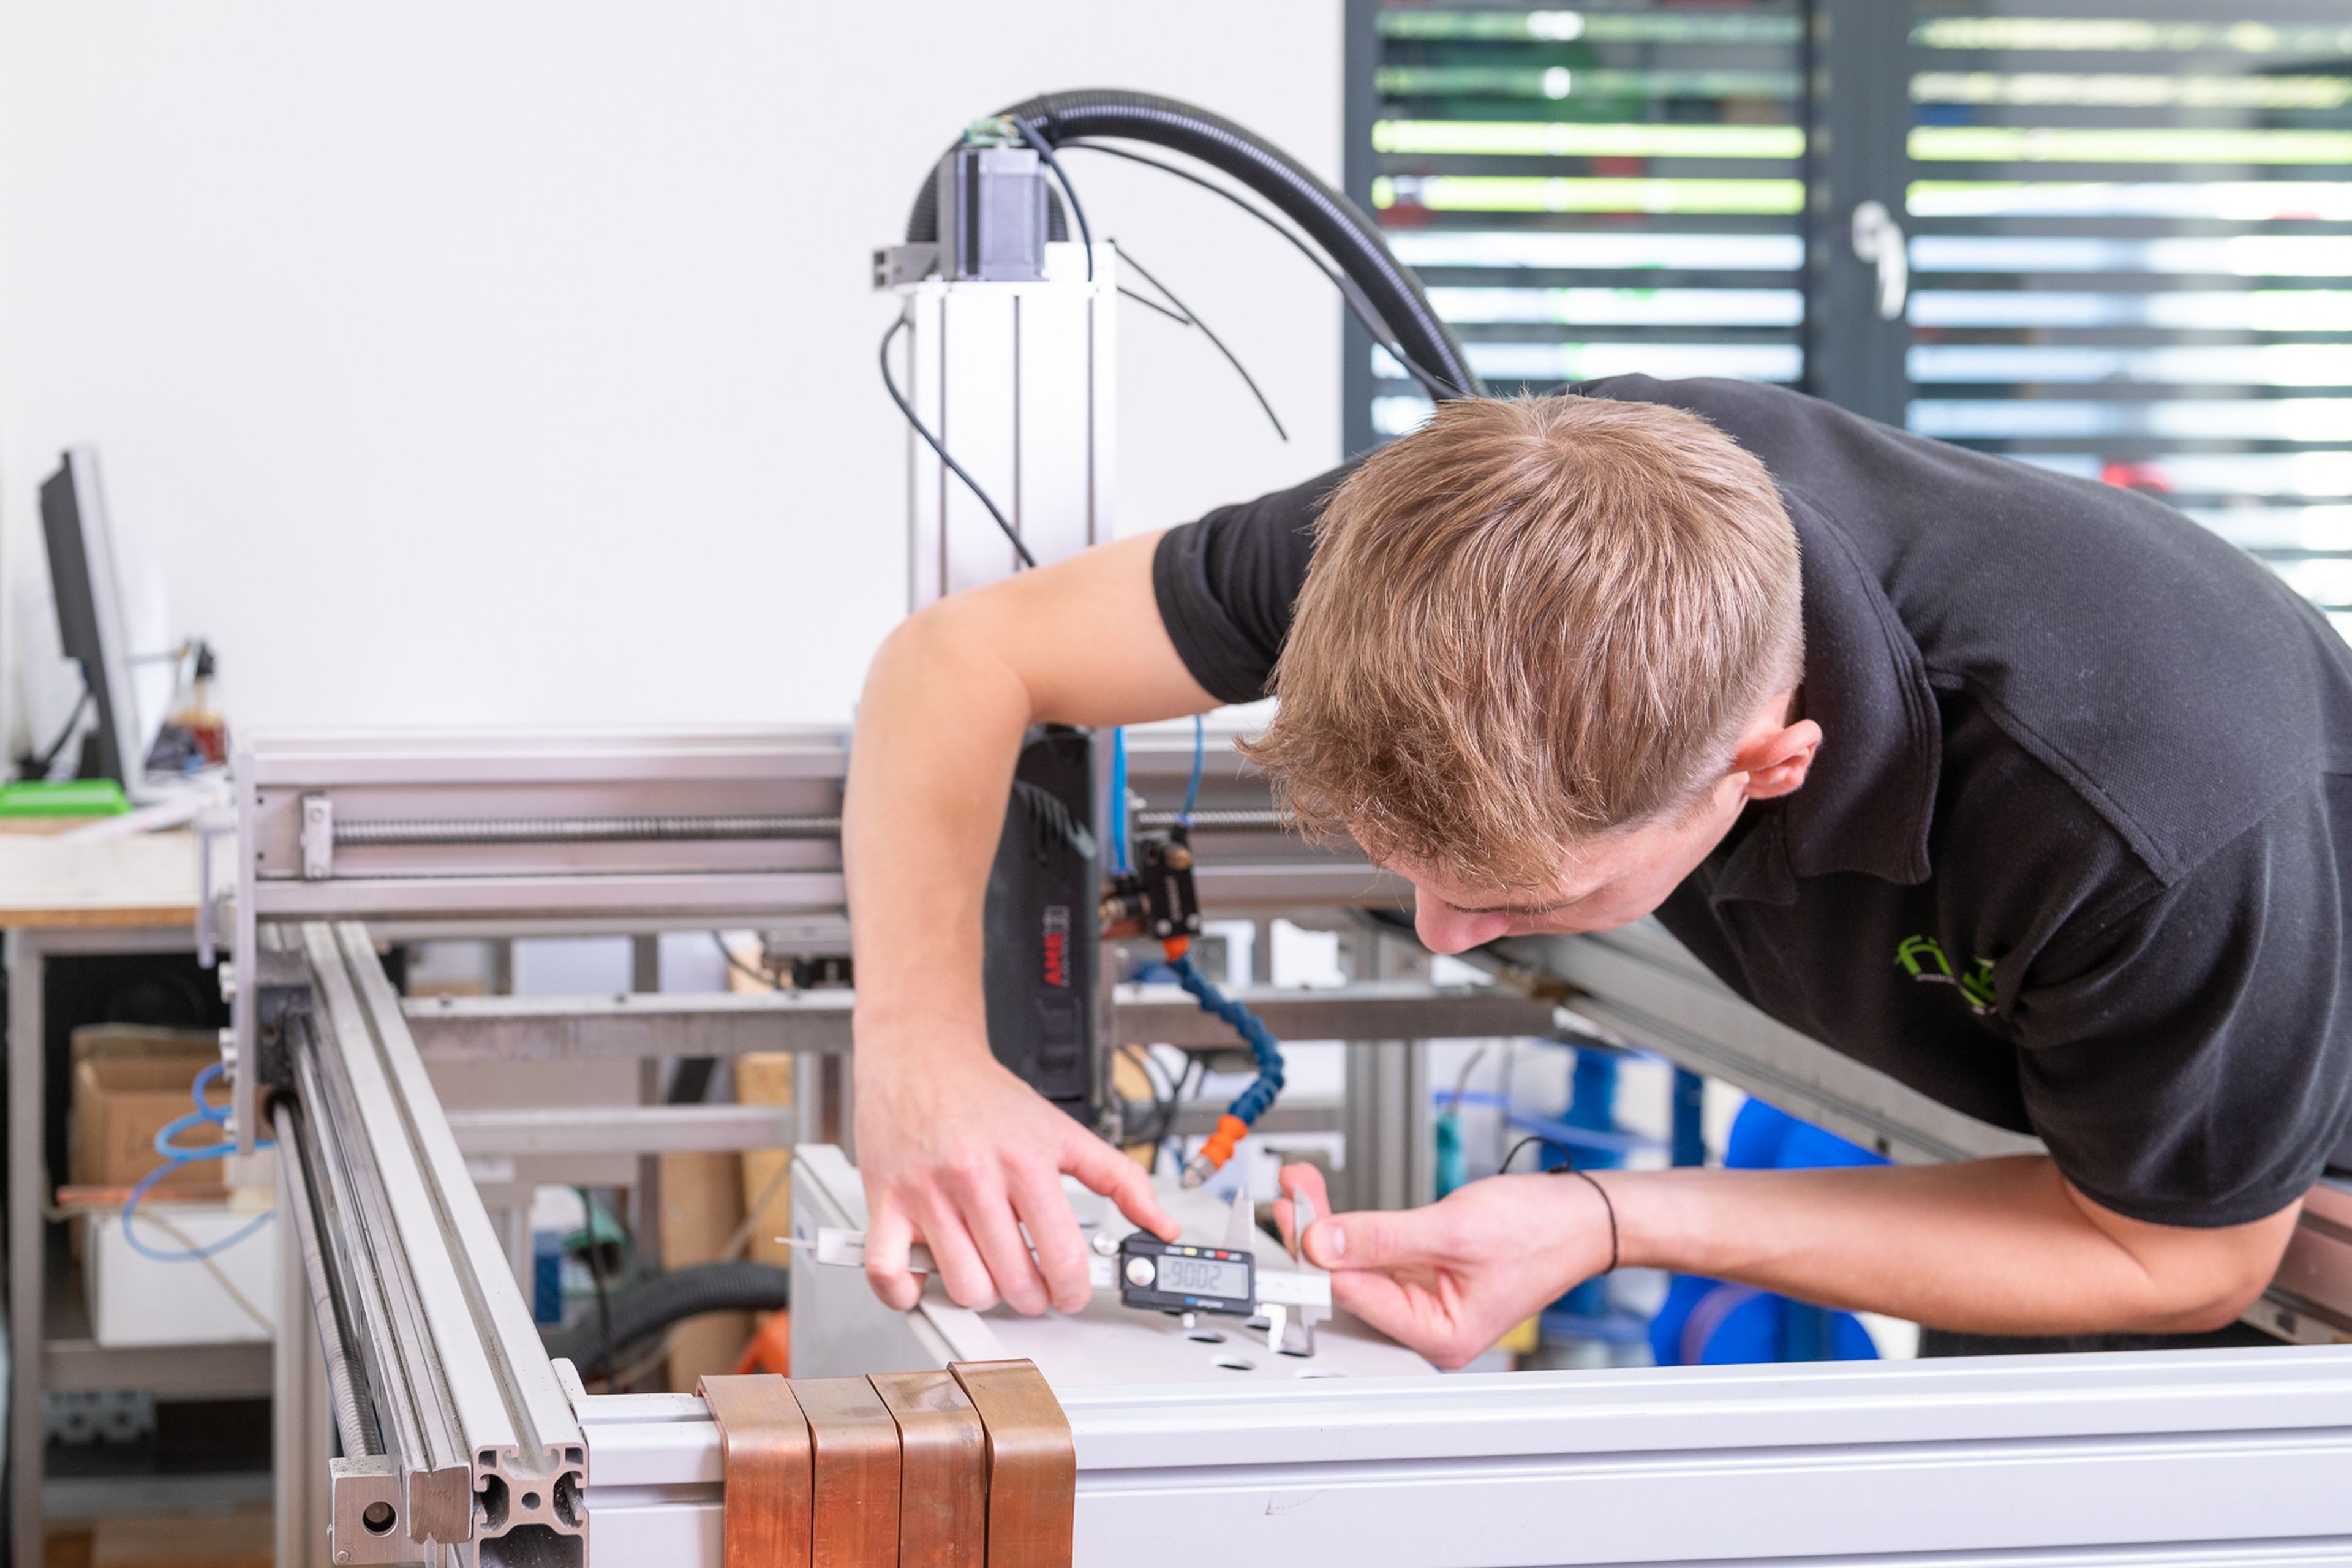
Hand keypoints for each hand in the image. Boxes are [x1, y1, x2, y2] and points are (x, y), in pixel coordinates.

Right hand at [854, 1041, 1176, 1315]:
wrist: (922, 1052)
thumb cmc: (986, 1095)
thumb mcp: (1063, 1130)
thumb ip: (1119, 1178)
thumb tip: (1160, 1222)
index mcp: (1027, 1162)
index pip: (1063, 1257)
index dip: (1073, 1291)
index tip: (1069, 1293)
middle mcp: (977, 1177)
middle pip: (1014, 1282)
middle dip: (1031, 1297)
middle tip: (1031, 1284)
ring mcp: (927, 1191)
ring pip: (962, 1286)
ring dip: (980, 1296)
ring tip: (986, 1275)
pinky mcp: (885, 1199)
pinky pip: (886, 1271)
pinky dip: (904, 1292)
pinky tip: (922, 1279)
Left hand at [1275, 1162, 1609, 1368]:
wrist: (1582, 1216)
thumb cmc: (1541, 1232)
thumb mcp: (1452, 1230)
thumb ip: (1382, 1238)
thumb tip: (1323, 1243)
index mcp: (1438, 1336)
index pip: (1356, 1295)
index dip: (1317, 1256)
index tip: (1290, 1219)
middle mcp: (1428, 1326)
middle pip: (1350, 1281)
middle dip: (1316, 1234)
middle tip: (1291, 1192)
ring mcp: (1426, 1301)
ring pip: (1358, 1264)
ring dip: (1329, 1225)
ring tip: (1302, 1187)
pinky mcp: (1425, 1275)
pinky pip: (1377, 1253)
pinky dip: (1354, 1226)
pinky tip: (1329, 1204)